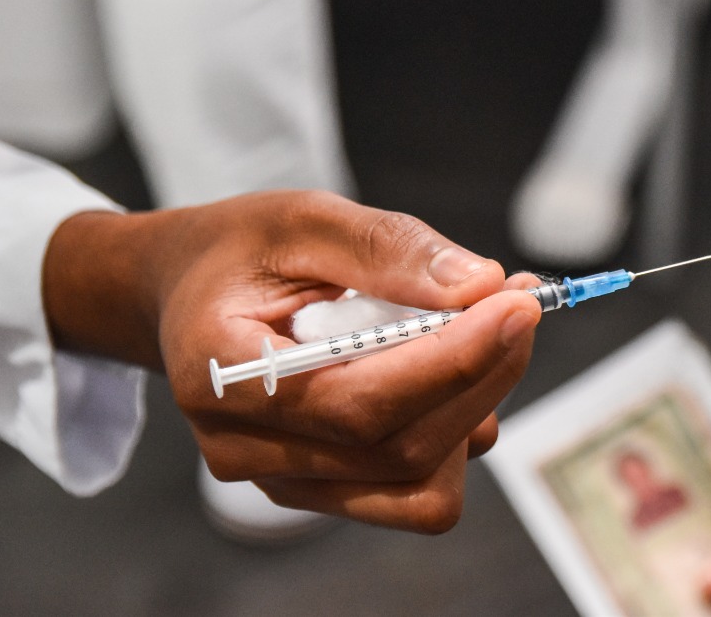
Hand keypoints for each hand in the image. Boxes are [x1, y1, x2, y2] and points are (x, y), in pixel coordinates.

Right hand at [43, 192, 540, 533]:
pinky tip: (455, 368)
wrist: (188, 292)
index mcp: (220, 373)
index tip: (518, 304)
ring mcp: (282, 480)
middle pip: (398, 448)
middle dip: (482, 373)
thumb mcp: (305, 218)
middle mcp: (244, 447)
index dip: (452, 361)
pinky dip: (455, 431)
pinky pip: (413, 491)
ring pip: (417, 481)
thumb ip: (390, 249)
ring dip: (477, 403)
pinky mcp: (320, 489)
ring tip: (488, 326)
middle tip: (523, 300)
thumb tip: (481, 285)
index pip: (356, 402)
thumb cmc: (239, 250)